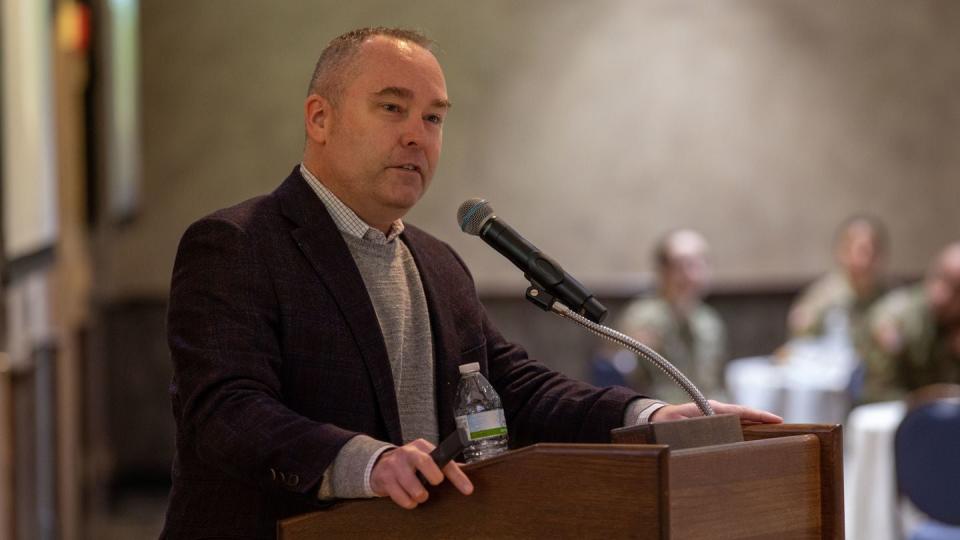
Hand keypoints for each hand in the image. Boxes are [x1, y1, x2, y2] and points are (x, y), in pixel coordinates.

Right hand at [369, 438, 473, 508]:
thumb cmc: (409, 464)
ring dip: (420, 496)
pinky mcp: (385, 479)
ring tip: (420, 495)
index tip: (468, 489)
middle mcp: (408, 453)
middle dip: (434, 478)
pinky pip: (402, 498)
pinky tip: (409, 498)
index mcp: (422, 447)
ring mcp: (395, 465)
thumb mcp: (425, 458)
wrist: (378, 465)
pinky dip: (409, 503)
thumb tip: (469, 470)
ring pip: (414, 487)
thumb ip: (444, 465)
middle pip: (425, 463)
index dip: (458, 476)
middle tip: (433, 485)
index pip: (444, 460)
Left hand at [650, 400, 782, 424]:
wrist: (659, 418)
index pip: (741, 411)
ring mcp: (717, 418)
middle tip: (784, 427)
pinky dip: (746, 430)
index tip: (777, 419)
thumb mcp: (680, 419)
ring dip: (756, 426)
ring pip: (741, 421)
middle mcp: (718, 412)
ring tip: (776, 435)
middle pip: (746, 415)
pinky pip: (734, 427)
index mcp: (713, 408)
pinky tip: (755, 441)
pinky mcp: (715, 425)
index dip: (759, 415)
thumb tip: (708, 424)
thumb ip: (692, 420)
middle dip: (763, 421)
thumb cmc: (669, 420)